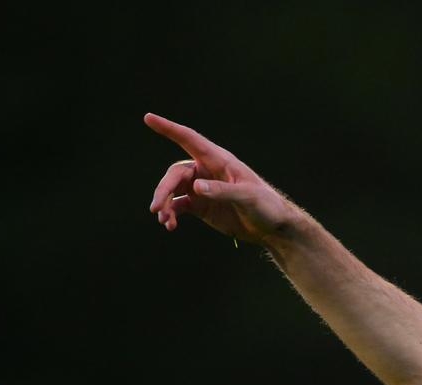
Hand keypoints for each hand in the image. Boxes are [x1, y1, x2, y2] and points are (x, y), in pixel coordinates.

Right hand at [144, 114, 300, 244]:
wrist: (273, 228)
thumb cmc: (266, 206)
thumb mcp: (247, 197)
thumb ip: (222, 191)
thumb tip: (195, 187)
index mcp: (219, 160)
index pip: (189, 139)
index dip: (168, 128)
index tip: (148, 118)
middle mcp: (207, 171)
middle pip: (175, 174)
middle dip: (163, 189)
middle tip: (156, 207)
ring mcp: (202, 189)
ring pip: (174, 190)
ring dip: (165, 203)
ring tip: (164, 220)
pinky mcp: (201, 206)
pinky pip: (178, 206)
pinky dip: (171, 214)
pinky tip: (170, 225)